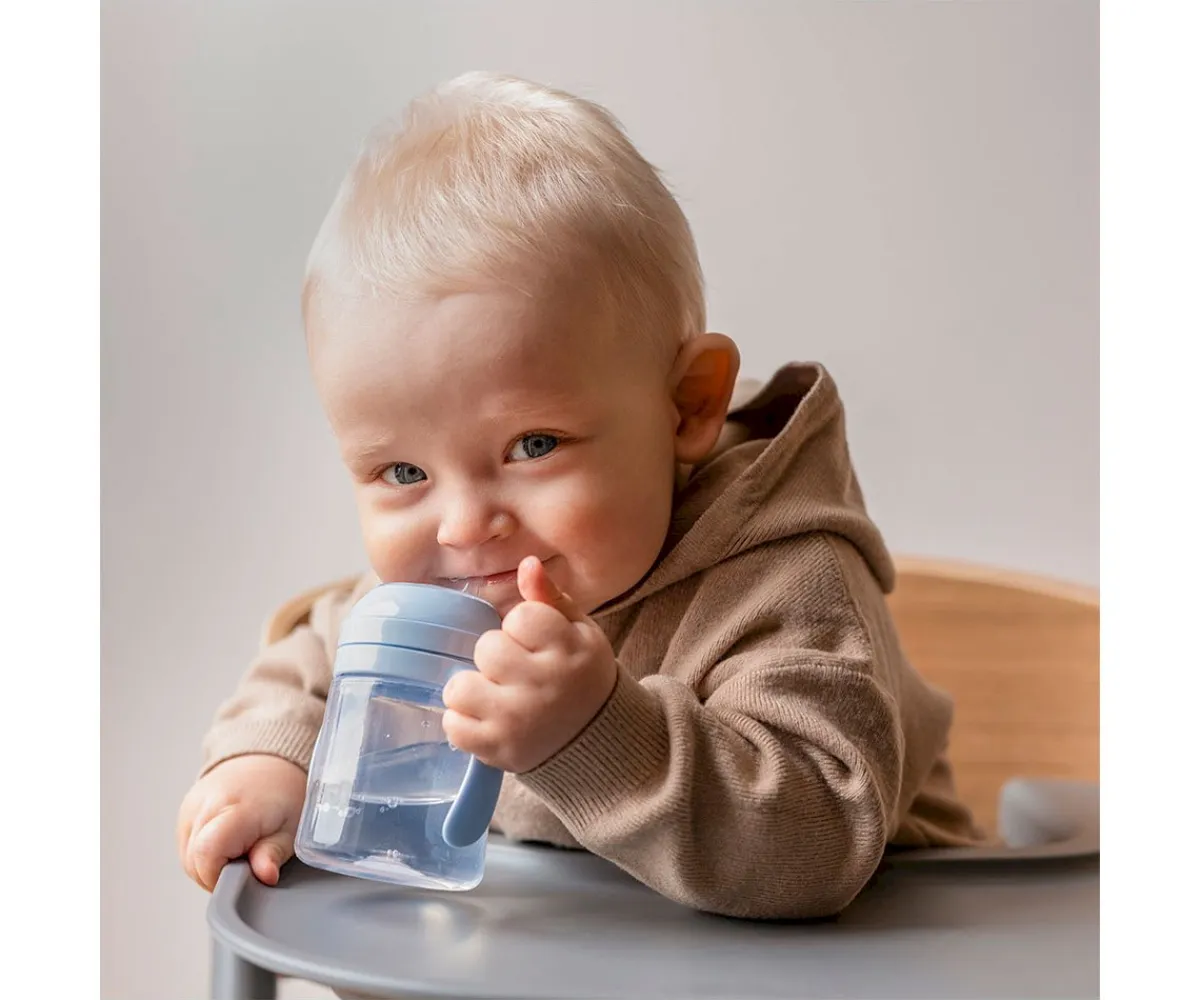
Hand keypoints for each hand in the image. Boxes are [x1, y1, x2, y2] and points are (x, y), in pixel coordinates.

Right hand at [176, 753, 307, 891]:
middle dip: (219, 875)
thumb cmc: (284, 794)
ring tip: (239, 849)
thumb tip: (265, 876)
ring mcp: (191, 807)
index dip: (222, 877)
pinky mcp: (185, 811)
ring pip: (187, 859)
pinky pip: (186, 847)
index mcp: (235, 808)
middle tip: (247, 861)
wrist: (270, 762)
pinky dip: (203, 854)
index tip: (244, 873)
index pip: (207, 854)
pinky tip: (226, 843)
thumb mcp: (291, 828)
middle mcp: (206, 804)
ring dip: (210, 865)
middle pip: (194, 862)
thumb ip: (273, 854)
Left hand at [442, 556, 617, 773]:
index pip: (520, 617)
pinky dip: (463, 721)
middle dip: (496, 655)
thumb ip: (550, 598)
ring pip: (459, 688)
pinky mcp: (497, 750)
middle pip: (486, 648)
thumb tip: (526, 563)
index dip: (522, 627)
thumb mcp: (580, 633)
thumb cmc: (583, 676)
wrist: (598, 741)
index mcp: (568, 651)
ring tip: (495, 694)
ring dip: (472, 688)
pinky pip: (453, 725)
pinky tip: (486, 718)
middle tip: (515, 670)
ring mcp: (517, 721)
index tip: (536, 642)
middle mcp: (543, 685)